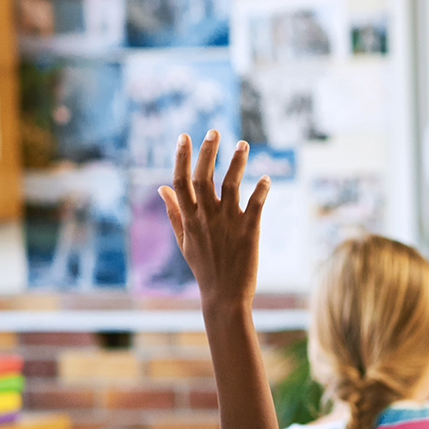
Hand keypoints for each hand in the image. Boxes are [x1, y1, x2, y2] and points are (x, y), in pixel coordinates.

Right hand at [159, 132, 269, 306]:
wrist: (224, 296)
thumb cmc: (204, 268)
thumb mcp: (183, 240)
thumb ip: (173, 212)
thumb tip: (161, 187)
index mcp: (189, 218)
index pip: (180, 181)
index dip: (181, 157)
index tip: (184, 136)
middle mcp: (206, 217)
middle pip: (203, 177)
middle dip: (208, 151)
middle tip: (214, 131)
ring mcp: (227, 223)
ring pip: (230, 185)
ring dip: (237, 163)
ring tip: (243, 144)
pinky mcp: (249, 230)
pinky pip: (255, 204)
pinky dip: (261, 189)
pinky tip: (266, 177)